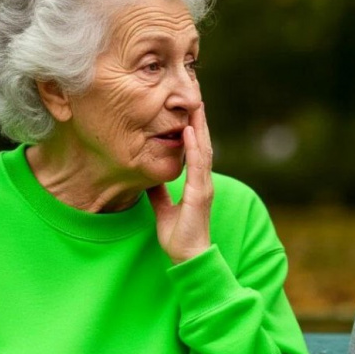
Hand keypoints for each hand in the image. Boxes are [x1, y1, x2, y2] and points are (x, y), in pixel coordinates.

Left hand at [148, 102, 213, 264]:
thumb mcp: (164, 209)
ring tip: (196, 105)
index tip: (190, 108)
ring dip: (200, 126)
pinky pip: (198, 166)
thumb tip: (151, 179)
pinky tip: (189, 131)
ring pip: (203, 149)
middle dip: (200, 119)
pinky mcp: (200, 194)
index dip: (194, 128)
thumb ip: (160, 193)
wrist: (188, 257)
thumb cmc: (179, 237)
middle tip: (197, 96)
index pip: (196, 149)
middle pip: (203, 143)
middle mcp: (203, 181)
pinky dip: (194, 147)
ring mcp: (203, 186)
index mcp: (196, 183)